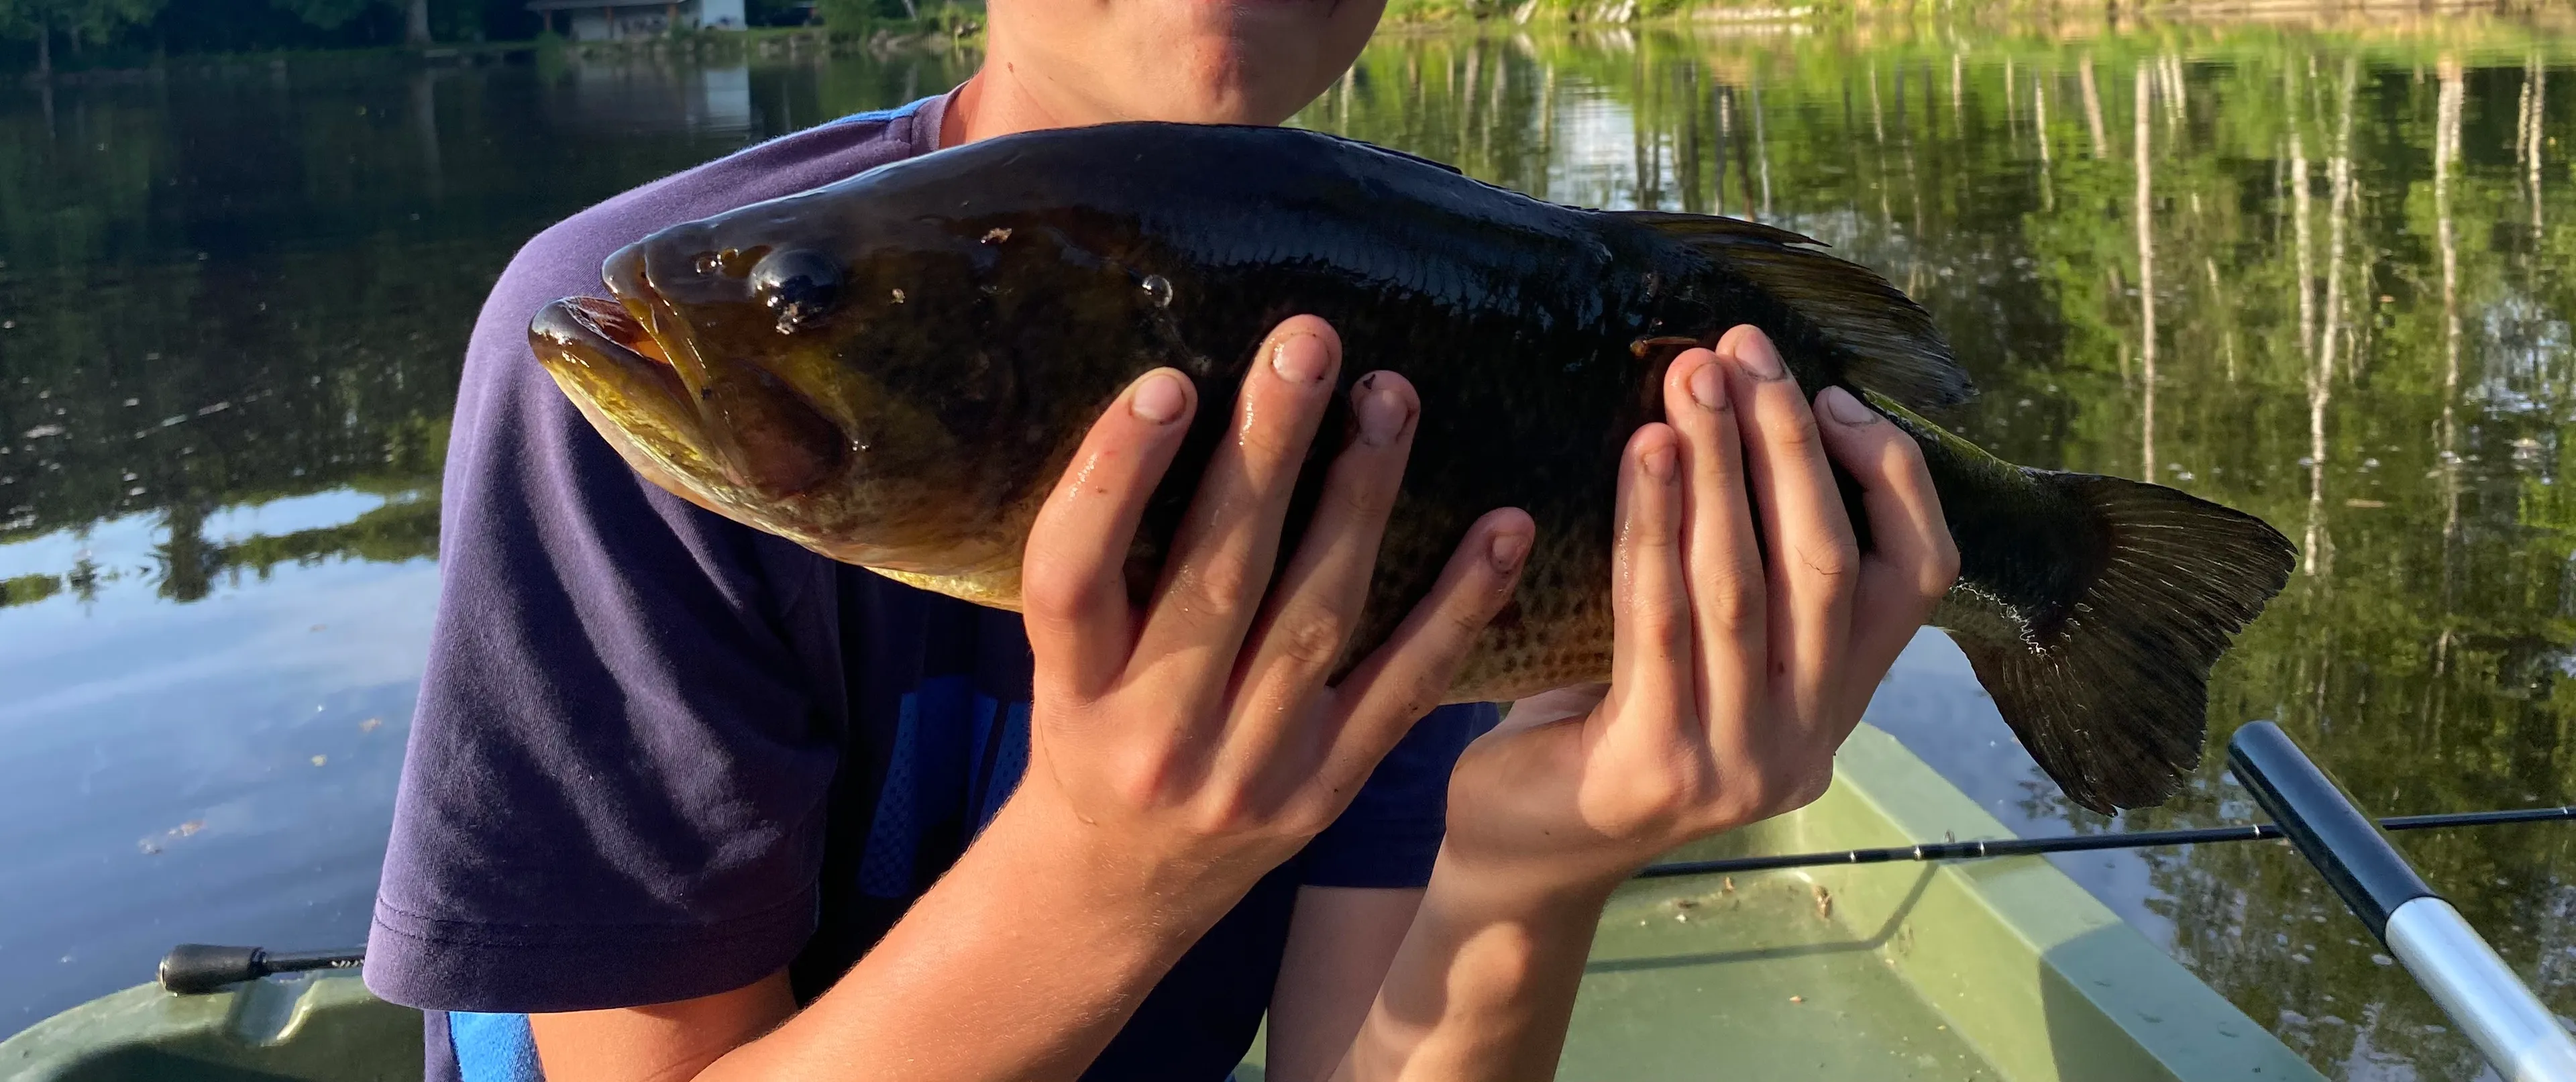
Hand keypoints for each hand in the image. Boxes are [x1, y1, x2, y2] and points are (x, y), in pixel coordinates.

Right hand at [1002, 315, 1534, 905]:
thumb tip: (1173, 395)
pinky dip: (1459, 605)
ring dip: (1363, 498)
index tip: (1167, 384)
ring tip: (1391, 397)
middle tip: (1308, 343)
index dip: (1115, 478)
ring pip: (1317, 617)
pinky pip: (1403, 687)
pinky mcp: (1327, 791)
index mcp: (1071, 690)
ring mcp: (1250, 770)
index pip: (1073, 576)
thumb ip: (1103, 559)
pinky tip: (1504, 526)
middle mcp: (1156, 735)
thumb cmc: (1090, 730)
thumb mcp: (1060, 660)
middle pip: (1217, 578)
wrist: (1118, 889)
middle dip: (1267, 453)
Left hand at [1442, 325, 1957, 896]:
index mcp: (1837, 704)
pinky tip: (1642, 451)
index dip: (1888, 474)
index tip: (1825, 390)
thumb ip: (1736, 565)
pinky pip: (1661, 620)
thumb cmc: (1591, 720)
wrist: (1514, 851)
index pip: (1922, 575)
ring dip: (1719, 465)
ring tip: (1690, 377)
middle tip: (1742, 350)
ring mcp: (1740, 766)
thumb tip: (1732, 400)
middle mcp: (1808, 742)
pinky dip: (1654, 525)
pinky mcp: (1658, 769)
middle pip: (1828, 564)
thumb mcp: (1690, 644)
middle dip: (1787, 443)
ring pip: (1746, 585)